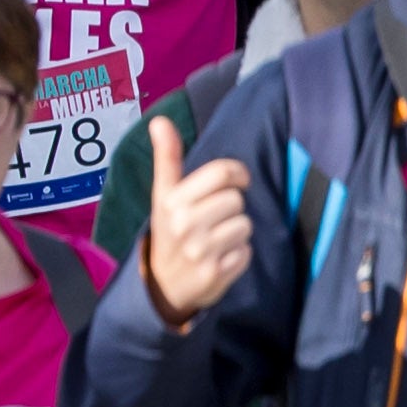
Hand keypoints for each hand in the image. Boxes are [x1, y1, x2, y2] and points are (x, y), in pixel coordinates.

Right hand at [136, 115, 248, 322]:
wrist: (163, 285)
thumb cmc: (170, 231)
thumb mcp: (163, 194)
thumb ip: (166, 157)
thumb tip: (160, 120)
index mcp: (172, 200)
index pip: (222, 173)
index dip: (237, 175)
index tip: (236, 182)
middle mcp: (184, 223)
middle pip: (236, 200)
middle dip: (231, 209)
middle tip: (213, 221)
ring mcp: (200, 249)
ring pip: (245, 225)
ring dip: (236, 234)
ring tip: (215, 241)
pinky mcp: (216, 272)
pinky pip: (246, 252)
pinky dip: (238, 256)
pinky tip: (219, 259)